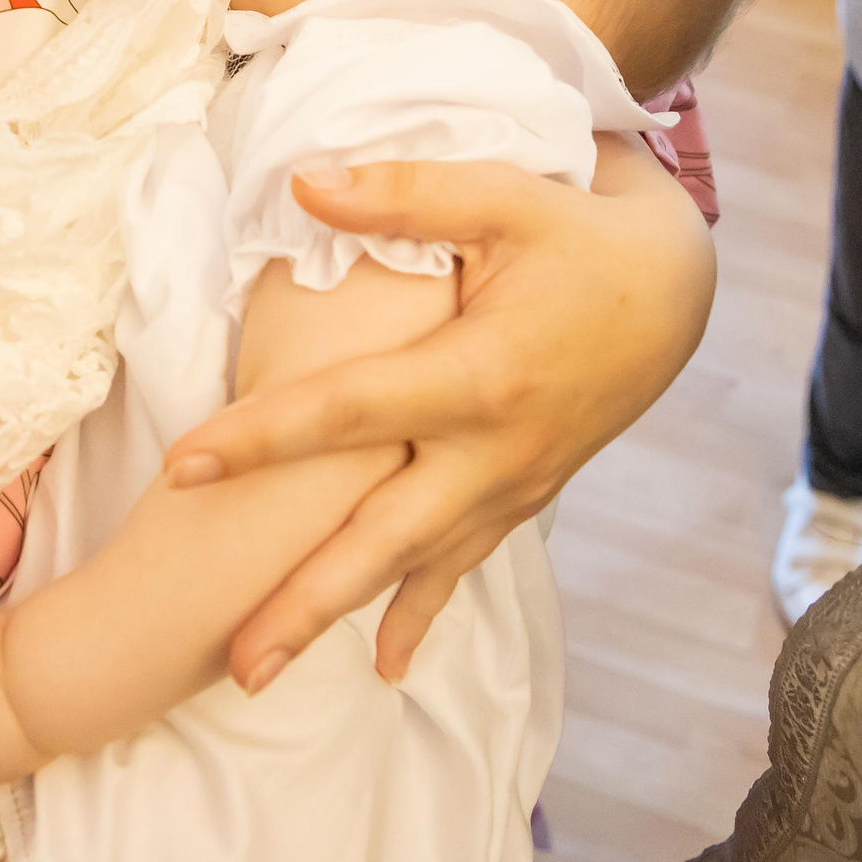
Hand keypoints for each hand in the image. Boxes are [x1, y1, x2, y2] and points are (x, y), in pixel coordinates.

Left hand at [161, 143, 713, 686]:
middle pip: (382, 539)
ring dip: (342, 622)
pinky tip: (384, 665)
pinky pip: (462, 565)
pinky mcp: (526, 497)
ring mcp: (514, 485)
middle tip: (232, 658)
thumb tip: (302, 183)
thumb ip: (406, 194)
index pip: (348, 411)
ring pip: (418, 569)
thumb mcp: (506, 197)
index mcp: (481, 376)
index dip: (262, 438)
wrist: (679, 291)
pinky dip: (420, 614)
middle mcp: (496, 452)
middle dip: (302, 599)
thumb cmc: (584, 237)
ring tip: (263, 679)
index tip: (182, 467)